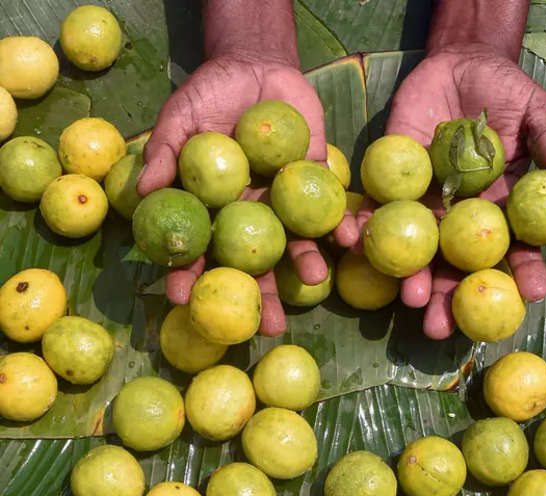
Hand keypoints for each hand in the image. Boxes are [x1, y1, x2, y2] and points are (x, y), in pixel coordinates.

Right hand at [137, 54, 357, 334]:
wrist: (253, 66)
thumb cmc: (208, 97)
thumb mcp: (179, 120)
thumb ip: (164, 154)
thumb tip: (144, 192)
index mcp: (214, 213)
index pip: (199, 254)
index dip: (190, 277)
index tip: (183, 300)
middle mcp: (249, 218)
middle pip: (253, 266)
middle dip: (260, 299)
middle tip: (266, 328)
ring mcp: (283, 205)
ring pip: (294, 245)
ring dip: (305, 265)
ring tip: (315, 281)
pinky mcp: (315, 185)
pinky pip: (330, 210)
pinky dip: (341, 224)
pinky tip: (350, 240)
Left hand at [383, 43, 545, 338]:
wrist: (458, 65)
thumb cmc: (504, 92)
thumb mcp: (533, 111)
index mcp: (500, 212)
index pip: (514, 250)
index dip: (524, 272)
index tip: (534, 294)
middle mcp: (462, 220)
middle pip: (459, 269)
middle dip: (453, 301)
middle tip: (447, 328)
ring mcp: (427, 207)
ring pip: (420, 253)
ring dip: (414, 280)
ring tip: (412, 303)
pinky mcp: (394, 186)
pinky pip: (378, 212)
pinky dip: (366, 229)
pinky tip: (360, 246)